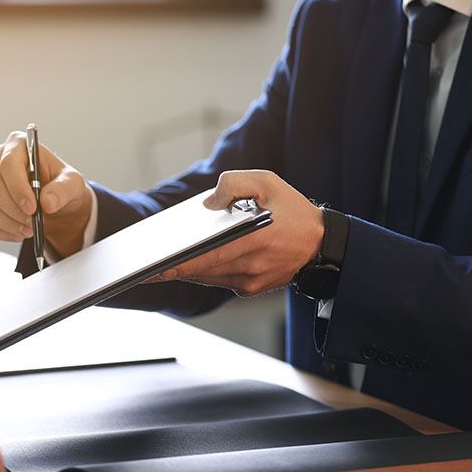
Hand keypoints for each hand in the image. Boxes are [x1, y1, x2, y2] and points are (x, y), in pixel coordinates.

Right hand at [0, 130, 92, 257]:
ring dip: (4, 221)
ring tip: (27, 230)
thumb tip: (47, 202)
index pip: (8, 163)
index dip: (17, 188)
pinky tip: (15, 233)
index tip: (32, 208)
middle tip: (31, 224)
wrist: (51, 201)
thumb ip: (63, 190)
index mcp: (18, 144)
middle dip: (12, 209)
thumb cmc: (59, 186)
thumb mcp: (72, 184)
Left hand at [153, 170, 322, 296]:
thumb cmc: (293, 210)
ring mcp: (252, 281)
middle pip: (202, 271)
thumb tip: (208, 202)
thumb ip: (236, 183)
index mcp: (255, 240)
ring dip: (185, 272)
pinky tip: (184, 265)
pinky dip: (202, 273)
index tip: (158, 267)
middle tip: (147, 268)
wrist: (324, 244)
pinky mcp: (251, 289)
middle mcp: (252, 265)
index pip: (209, 256)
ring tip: (158, 266)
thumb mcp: (268, 182)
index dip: (180, 264)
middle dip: (173, 269)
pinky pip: (218, 281)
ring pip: (207, 278)